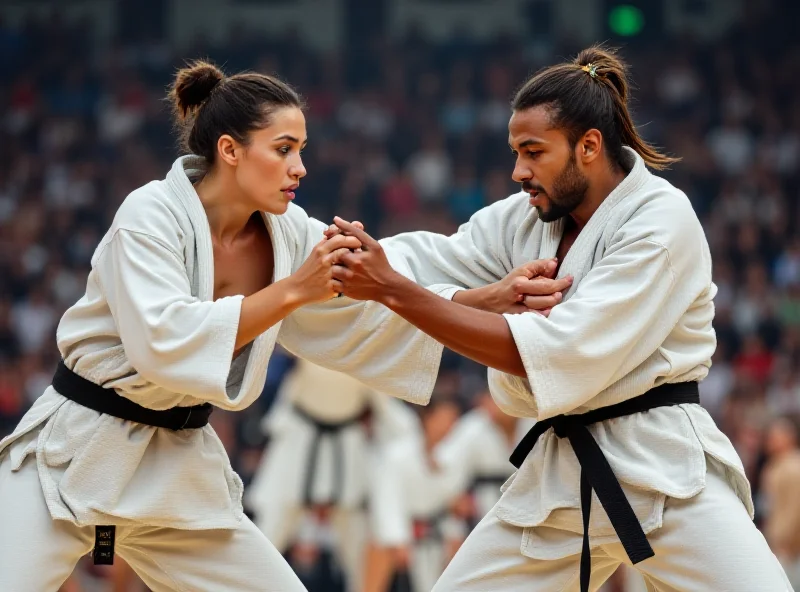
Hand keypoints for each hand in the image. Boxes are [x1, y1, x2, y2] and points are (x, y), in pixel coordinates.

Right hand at [288, 233, 361, 303]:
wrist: (297, 288)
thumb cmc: (310, 270)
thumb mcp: (317, 253)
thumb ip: (329, 242)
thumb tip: (341, 228)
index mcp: (320, 249)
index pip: (338, 236)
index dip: (351, 236)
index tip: (359, 239)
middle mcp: (323, 258)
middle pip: (343, 245)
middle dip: (355, 244)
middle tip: (362, 248)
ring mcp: (326, 272)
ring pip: (344, 260)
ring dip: (354, 260)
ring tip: (360, 262)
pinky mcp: (329, 285)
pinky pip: (344, 280)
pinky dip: (352, 278)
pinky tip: (358, 277)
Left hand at [329, 217, 402, 301]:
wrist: (387, 287)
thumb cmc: (380, 264)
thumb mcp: (373, 245)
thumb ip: (354, 231)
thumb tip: (336, 219)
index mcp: (356, 259)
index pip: (336, 247)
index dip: (338, 245)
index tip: (345, 247)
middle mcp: (350, 272)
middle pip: (332, 260)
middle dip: (336, 257)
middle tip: (345, 258)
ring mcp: (347, 284)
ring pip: (331, 272)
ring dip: (335, 268)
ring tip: (344, 267)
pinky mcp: (347, 292)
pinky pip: (333, 284)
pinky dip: (336, 279)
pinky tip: (344, 276)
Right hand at [455, 259, 572, 315]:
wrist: (490, 301)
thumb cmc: (509, 284)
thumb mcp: (522, 271)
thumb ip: (539, 266)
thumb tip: (554, 262)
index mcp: (520, 283)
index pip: (546, 284)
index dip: (561, 282)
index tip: (570, 279)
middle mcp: (518, 296)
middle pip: (545, 299)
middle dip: (556, 295)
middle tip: (560, 292)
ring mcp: (518, 310)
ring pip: (540, 310)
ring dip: (550, 305)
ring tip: (554, 300)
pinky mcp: (517, 319)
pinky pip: (533, 320)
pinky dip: (541, 317)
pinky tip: (546, 314)